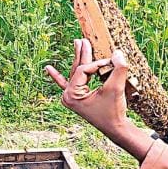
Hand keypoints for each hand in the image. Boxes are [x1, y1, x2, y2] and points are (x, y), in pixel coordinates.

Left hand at [45, 39, 151, 160]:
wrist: (116, 128)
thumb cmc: (114, 111)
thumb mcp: (116, 88)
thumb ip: (119, 69)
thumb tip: (118, 52)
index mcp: (72, 94)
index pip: (83, 70)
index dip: (98, 63)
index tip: (111, 62)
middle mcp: (68, 95)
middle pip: (76, 69)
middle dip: (81, 54)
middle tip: (82, 40)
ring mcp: (71, 97)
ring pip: (75, 73)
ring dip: (78, 58)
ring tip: (77, 43)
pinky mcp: (77, 98)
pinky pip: (66, 83)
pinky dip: (58, 76)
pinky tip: (48, 69)